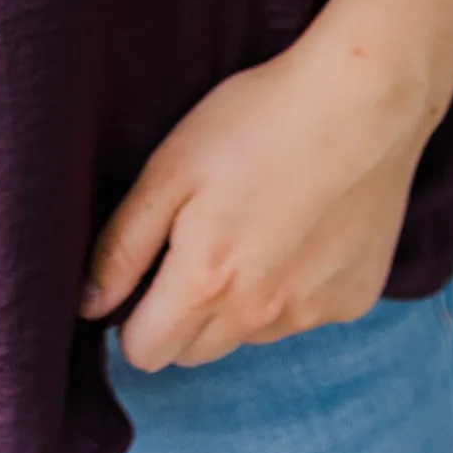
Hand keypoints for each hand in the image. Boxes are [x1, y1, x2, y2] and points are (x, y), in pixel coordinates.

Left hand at [78, 26, 437, 370]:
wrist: (362, 100)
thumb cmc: (257, 121)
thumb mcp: (170, 168)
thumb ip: (122, 246)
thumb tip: (90, 305)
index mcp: (207, 284)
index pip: (145, 352)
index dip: (132, 317)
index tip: (145, 271)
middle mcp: (261, 316)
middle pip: (195, 353)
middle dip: (180, 314)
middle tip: (195, 240)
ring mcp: (313, 313)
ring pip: (249, 334)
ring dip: (238, 301)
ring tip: (252, 222)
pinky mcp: (354, 300)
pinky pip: (303, 313)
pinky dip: (293, 285)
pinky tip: (301, 225)